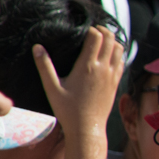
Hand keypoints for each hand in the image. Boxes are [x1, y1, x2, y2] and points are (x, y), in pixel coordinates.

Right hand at [34, 26, 124, 141]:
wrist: (87, 129)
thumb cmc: (68, 110)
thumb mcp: (52, 88)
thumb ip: (44, 66)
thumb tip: (37, 47)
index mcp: (87, 66)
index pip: (96, 36)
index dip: (91, 29)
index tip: (83, 31)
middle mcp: (102, 69)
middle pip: (111, 39)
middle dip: (103, 31)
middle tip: (93, 32)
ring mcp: (112, 76)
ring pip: (120, 49)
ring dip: (112, 41)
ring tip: (101, 41)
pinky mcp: (116, 84)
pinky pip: (122, 62)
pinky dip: (117, 55)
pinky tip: (108, 57)